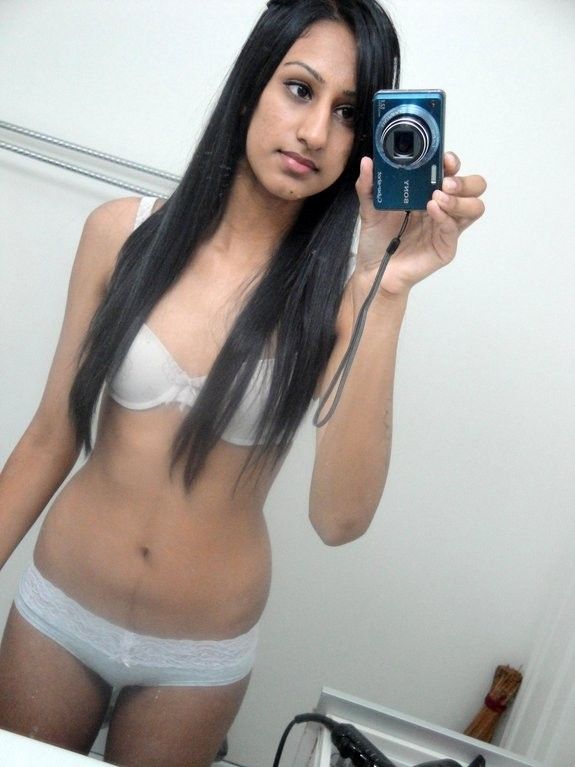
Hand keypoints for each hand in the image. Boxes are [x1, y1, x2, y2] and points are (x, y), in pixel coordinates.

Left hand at [354, 152, 486, 296]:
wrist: (374, 269)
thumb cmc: (378, 239)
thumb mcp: (369, 208)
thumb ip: (368, 185)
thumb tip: (367, 162)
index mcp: (428, 192)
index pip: (452, 172)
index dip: (452, 162)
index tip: (443, 158)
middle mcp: (443, 207)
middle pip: (474, 187)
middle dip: (464, 181)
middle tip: (445, 182)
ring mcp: (446, 226)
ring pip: (474, 207)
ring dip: (460, 199)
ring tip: (438, 197)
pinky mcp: (445, 246)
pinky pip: (455, 229)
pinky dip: (446, 216)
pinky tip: (432, 209)